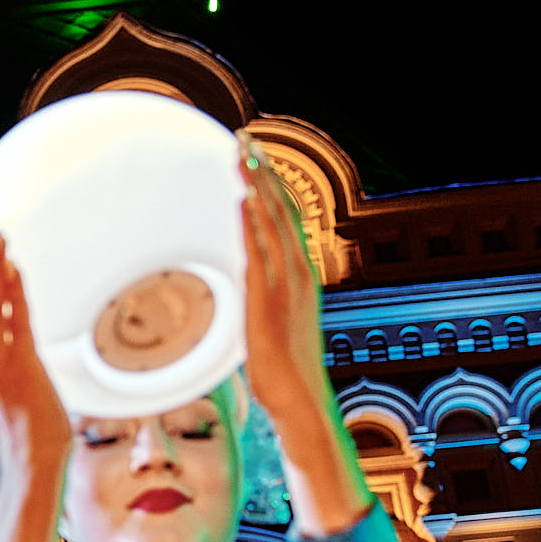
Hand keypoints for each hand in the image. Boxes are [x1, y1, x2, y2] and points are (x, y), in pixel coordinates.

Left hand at [237, 135, 368, 533]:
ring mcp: (286, 286)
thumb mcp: (271, 329)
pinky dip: (253, 223)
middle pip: (282, 211)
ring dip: (257, 186)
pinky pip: (261, 253)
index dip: (273, 188)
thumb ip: (259, 305)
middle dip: (264, 174)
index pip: (287, 222)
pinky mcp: (270, 301)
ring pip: (273, 224)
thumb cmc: (282, 372)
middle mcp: (298, 275)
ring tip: (240, 153)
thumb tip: (241, 298)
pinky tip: (241, 199)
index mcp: (299, 279)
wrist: (300, 403)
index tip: (257, 158)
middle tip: (245, 138)